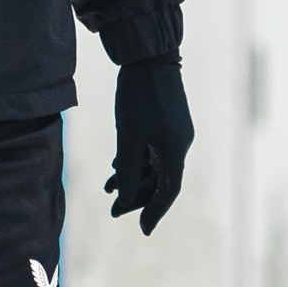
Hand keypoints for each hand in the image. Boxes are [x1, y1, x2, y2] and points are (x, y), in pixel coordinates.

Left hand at [108, 58, 192, 231]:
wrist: (148, 56)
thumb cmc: (137, 96)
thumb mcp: (128, 136)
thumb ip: (129, 169)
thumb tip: (126, 198)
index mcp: (174, 150)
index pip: (167, 191)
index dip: (154, 212)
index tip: (143, 230)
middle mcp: (178, 144)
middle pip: (160, 181)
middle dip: (136, 197)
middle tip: (113, 211)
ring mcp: (174, 133)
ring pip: (154, 165)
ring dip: (133, 179)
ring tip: (108, 189)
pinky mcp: (167, 123)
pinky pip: (153, 150)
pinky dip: (136, 161)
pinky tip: (117, 167)